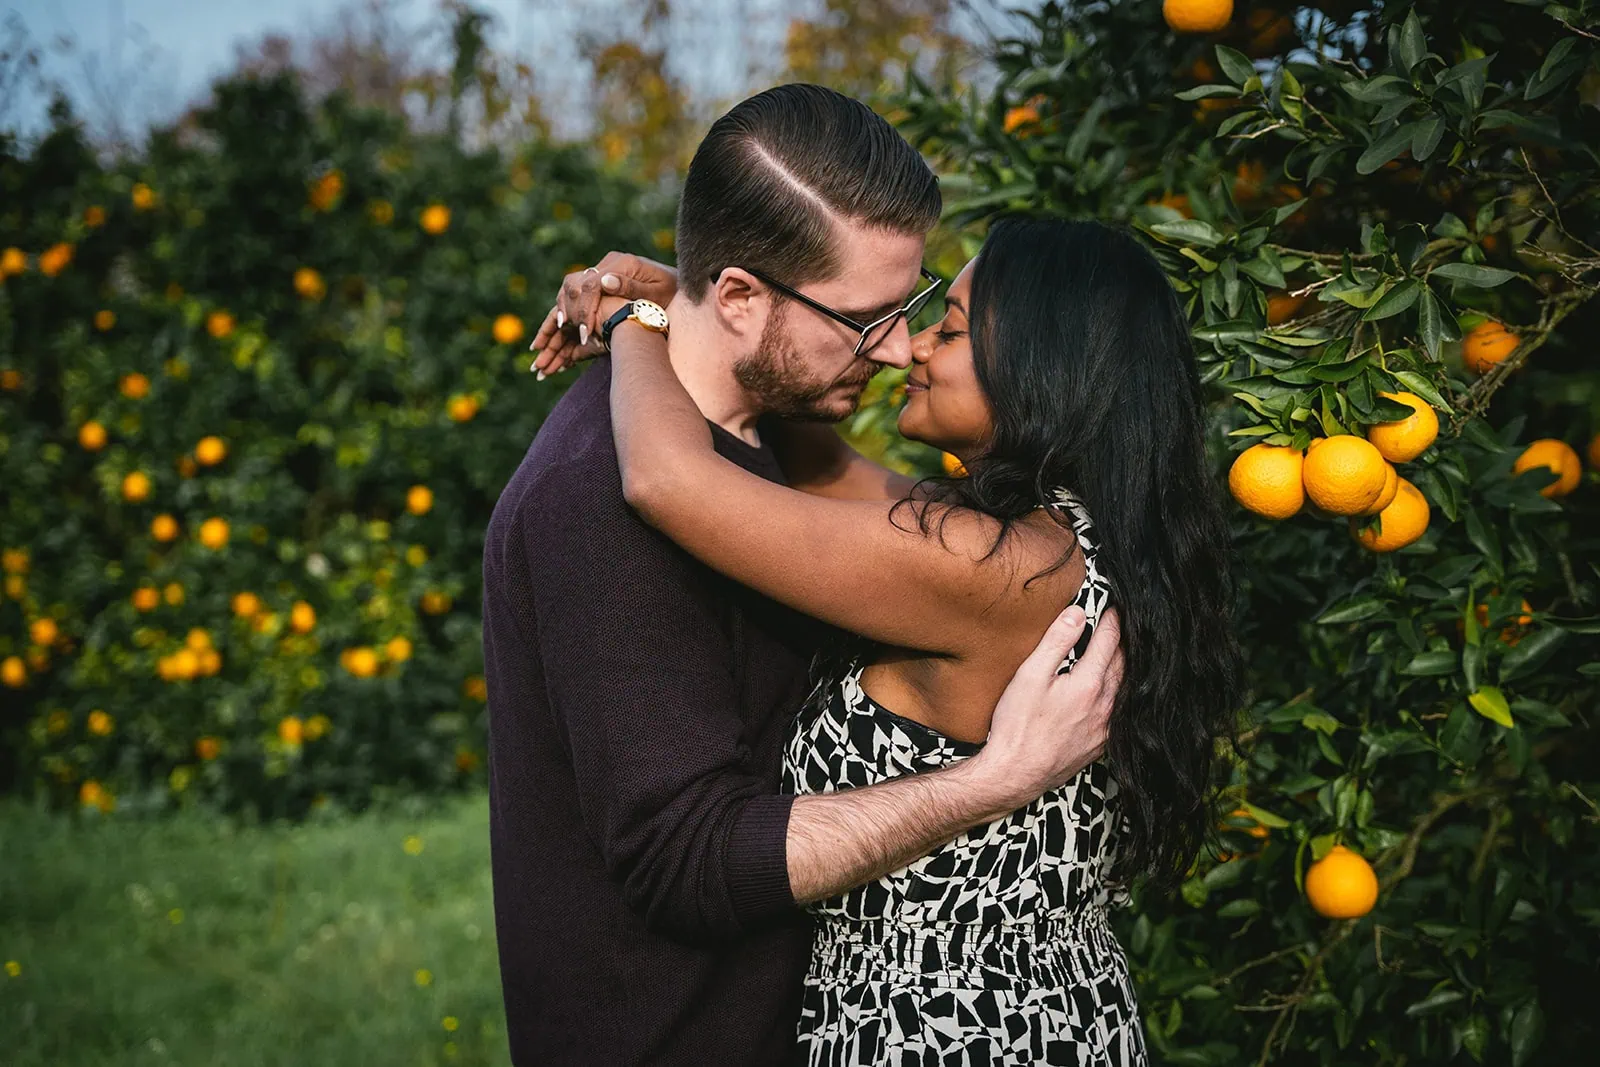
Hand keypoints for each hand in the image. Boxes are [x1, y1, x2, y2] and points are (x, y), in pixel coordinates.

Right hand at [530, 252, 678, 378]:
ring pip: (569, 291)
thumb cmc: (674, 292)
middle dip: (564, 315)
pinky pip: (575, 297)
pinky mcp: (600, 283)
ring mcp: (601, 272)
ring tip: (546, 343)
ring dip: (558, 315)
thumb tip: (604, 280)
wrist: (679, 284)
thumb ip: (632, 287)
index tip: (583, 334)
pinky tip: (557, 332)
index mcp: (622, 263)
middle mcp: (607, 264)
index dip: (584, 310)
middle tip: (558, 339)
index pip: (591, 285)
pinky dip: (564, 313)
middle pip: (574, 286)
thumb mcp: (658, 292)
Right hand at [973, 605, 1123, 810]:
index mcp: (1088, 684)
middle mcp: (1104, 706)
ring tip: (1119, 653)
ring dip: (1123, 668)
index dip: (1112, 621)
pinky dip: (1118, 694)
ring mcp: (1105, 728)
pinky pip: (1118, 712)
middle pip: (1122, 664)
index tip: (1113, 607)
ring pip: (1123, 689)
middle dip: (1122, 642)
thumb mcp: (1030, 675)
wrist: (1016, 774)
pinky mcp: (1099, 745)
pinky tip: (1110, 692)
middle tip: (1120, 625)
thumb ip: (1056, 642)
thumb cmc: (1018, 725)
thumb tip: (1077, 615)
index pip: (1108, 642)